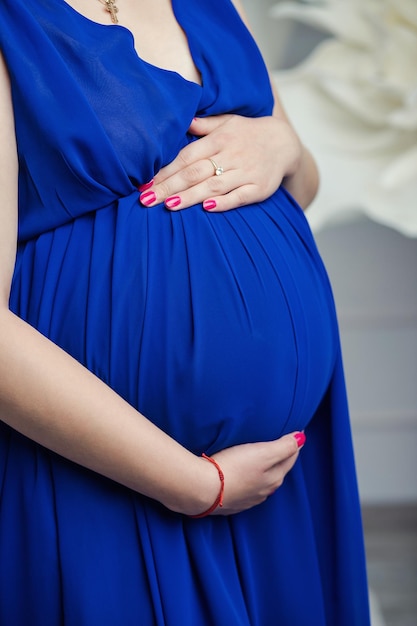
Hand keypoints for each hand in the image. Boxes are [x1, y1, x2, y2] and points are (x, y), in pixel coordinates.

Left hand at [138, 114, 301, 211]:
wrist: (285, 142)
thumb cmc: (248, 133)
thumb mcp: (227, 122)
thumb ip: (203, 125)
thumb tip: (181, 120)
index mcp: (219, 139)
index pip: (186, 157)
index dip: (165, 171)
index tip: (146, 183)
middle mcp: (231, 155)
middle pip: (195, 173)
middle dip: (170, 187)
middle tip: (147, 199)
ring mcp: (246, 172)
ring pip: (214, 186)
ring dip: (191, 196)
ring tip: (169, 205)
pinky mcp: (259, 188)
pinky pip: (239, 196)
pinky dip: (223, 202)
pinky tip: (206, 208)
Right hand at [190, 431, 305, 516]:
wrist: (202, 489)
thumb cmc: (232, 467)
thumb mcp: (262, 453)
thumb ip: (284, 446)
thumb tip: (302, 438)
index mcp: (274, 478)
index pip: (290, 457)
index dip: (293, 443)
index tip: (295, 432)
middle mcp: (264, 491)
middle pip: (278, 470)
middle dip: (281, 457)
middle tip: (281, 443)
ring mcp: (248, 499)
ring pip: (262, 482)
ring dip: (264, 470)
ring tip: (261, 458)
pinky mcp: (231, 502)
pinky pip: (246, 489)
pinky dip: (249, 480)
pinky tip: (243, 476)